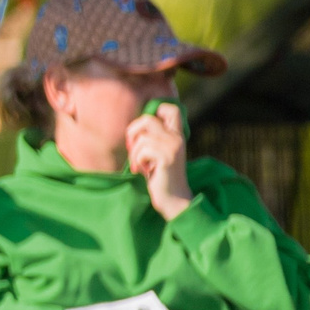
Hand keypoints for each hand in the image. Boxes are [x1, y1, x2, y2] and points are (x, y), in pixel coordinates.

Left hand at [125, 103, 192, 219]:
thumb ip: (151, 139)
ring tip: (139, 166)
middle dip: (133, 132)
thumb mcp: (156, 154)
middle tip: (131, 147)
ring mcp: (174, 147)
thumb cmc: (160, 177)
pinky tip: (143, 171)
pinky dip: (137, 161)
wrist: (173, 200)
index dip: (155, 111)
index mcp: (177, 135)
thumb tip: (133, 128)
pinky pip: (143, 151)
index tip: (143, 130)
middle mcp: (177, 138)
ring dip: (134, 154)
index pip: (172, 108)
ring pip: (142, 138)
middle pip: (148, 119)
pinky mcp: (167, 158)